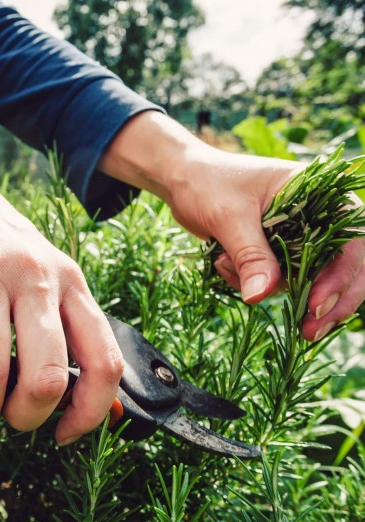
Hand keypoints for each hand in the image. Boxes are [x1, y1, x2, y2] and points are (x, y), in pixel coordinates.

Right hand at [0, 125, 122, 443]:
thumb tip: (80, 409)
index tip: (64, 435)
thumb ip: (64, 333)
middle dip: (23, 418)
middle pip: (45, 376)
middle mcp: (36, 276)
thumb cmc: (0, 253)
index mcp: (71, 283)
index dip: (90, 413)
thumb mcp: (46, 279)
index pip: (103, 361)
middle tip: (5, 420)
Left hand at [99, 111, 364, 340]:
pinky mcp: (275, 252)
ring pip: (306, 280)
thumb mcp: (229, 217)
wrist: (181, 180)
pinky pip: (276, 281)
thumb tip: (261, 296)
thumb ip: (250, 255)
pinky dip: (251, 284)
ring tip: (225, 267)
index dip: (343, 276)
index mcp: (319, 194)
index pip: (351, 240)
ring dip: (270, 288)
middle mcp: (316, 216)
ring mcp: (297, 236)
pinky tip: (220, 264)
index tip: (316, 304)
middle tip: (309, 332)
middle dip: (327, 301)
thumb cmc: (207, 183)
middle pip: (342, 267)